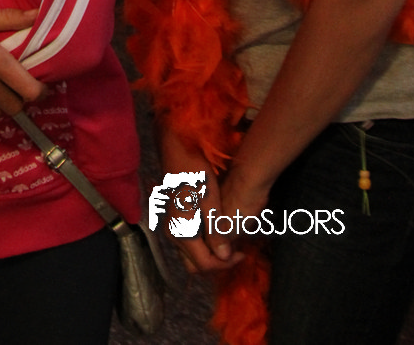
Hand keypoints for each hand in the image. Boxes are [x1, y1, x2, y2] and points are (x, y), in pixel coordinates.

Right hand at [156, 127, 241, 275]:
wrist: (176, 149)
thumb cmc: (194, 171)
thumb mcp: (209, 199)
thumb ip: (216, 230)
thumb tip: (224, 257)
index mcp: (182, 231)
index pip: (205, 264)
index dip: (225, 264)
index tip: (242, 252)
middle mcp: (174, 234)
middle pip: (196, 264)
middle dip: (217, 263)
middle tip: (235, 250)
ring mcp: (172, 227)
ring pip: (191, 255)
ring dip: (211, 253)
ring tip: (229, 242)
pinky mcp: (174, 220)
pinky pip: (189, 243)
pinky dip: (204, 244)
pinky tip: (217, 231)